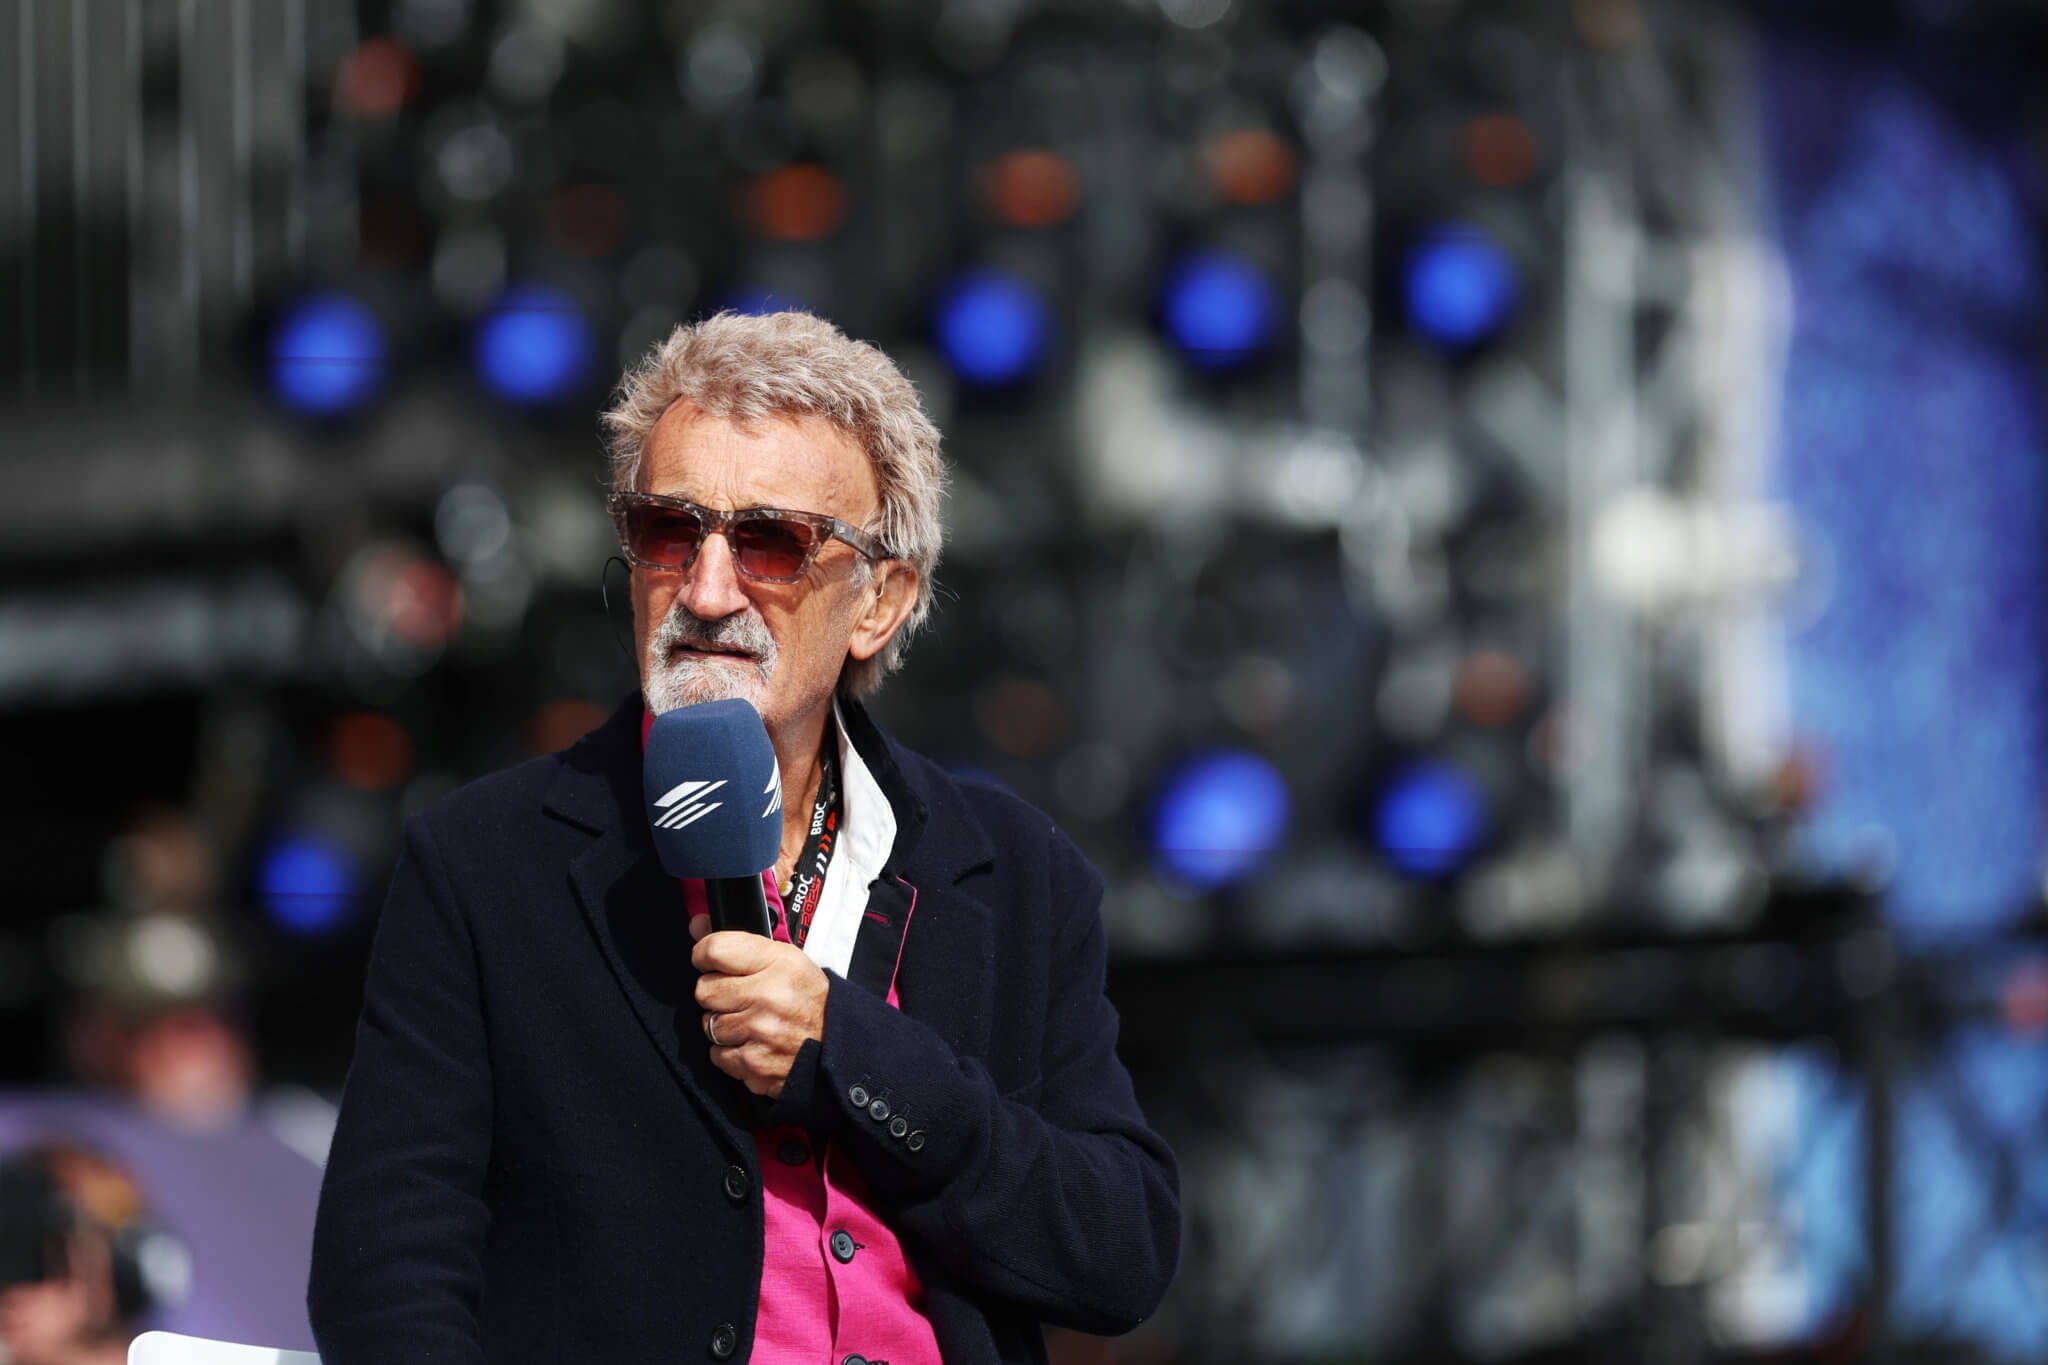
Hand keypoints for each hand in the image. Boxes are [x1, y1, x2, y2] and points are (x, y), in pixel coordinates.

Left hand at [690, 919, 827, 1097]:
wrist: (839, 1047)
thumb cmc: (811, 1001)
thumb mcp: (787, 960)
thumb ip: (739, 943)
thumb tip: (696, 924)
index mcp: (779, 962)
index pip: (716, 949)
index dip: (704, 955)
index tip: (708, 961)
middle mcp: (768, 995)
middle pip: (704, 990)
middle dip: (717, 995)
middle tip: (738, 998)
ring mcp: (760, 1031)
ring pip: (709, 1024)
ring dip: (724, 1025)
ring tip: (750, 1023)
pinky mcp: (754, 1063)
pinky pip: (717, 1054)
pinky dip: (730, 1053)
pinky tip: (752, 1044)